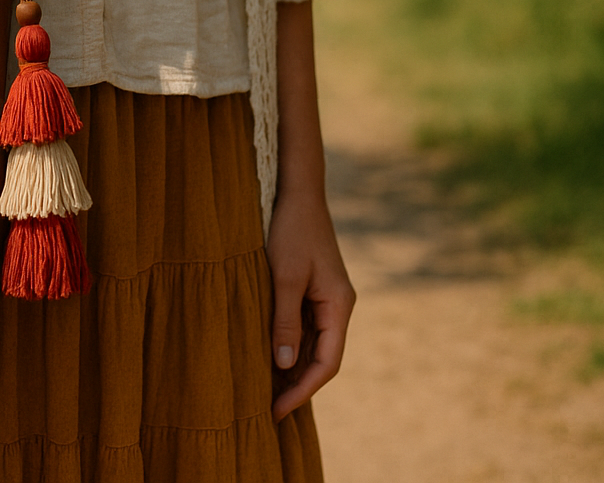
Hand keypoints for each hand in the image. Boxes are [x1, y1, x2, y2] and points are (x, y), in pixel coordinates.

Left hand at [266, 188, 354, 420]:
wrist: (297, 192)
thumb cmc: (291, 230)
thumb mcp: (284, 276)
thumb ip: (285, 320)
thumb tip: (285, 363)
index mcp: (339, 305)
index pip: (327, 362)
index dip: (303, 389)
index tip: (278, 410)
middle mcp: (338, 306)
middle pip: (322, 357)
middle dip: (298, 384)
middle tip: (267, 410)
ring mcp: (326, 299)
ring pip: (313, 344)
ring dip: (292, 368)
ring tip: (264, 392)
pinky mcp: (312, 290)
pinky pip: (304, 327)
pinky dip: (288, 346)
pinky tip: (268, 358)